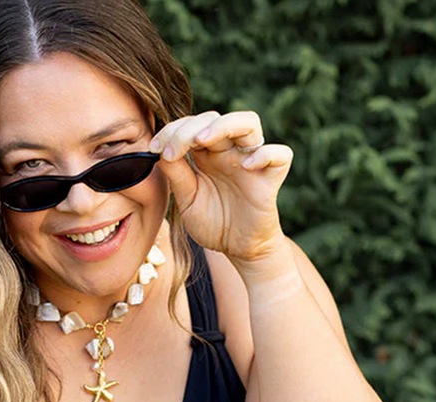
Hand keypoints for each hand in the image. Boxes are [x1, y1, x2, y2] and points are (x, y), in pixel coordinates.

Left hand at [149, 110, 292, 266]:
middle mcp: (229, 153)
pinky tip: (246, 167)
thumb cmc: (213, 223)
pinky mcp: (271, 178)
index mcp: (208, 155)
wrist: (237, 249)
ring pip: (249, 123)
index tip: (155, 148)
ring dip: (224, 125)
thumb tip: (160, 151)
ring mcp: (251, 162)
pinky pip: (280, 155)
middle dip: (190, 128)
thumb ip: (176, 175)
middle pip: (215, 118)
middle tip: (173, 150)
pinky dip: (265, 155)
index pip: (193, 125)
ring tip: (202, 141)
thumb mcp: (187, 200)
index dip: (173, 130)